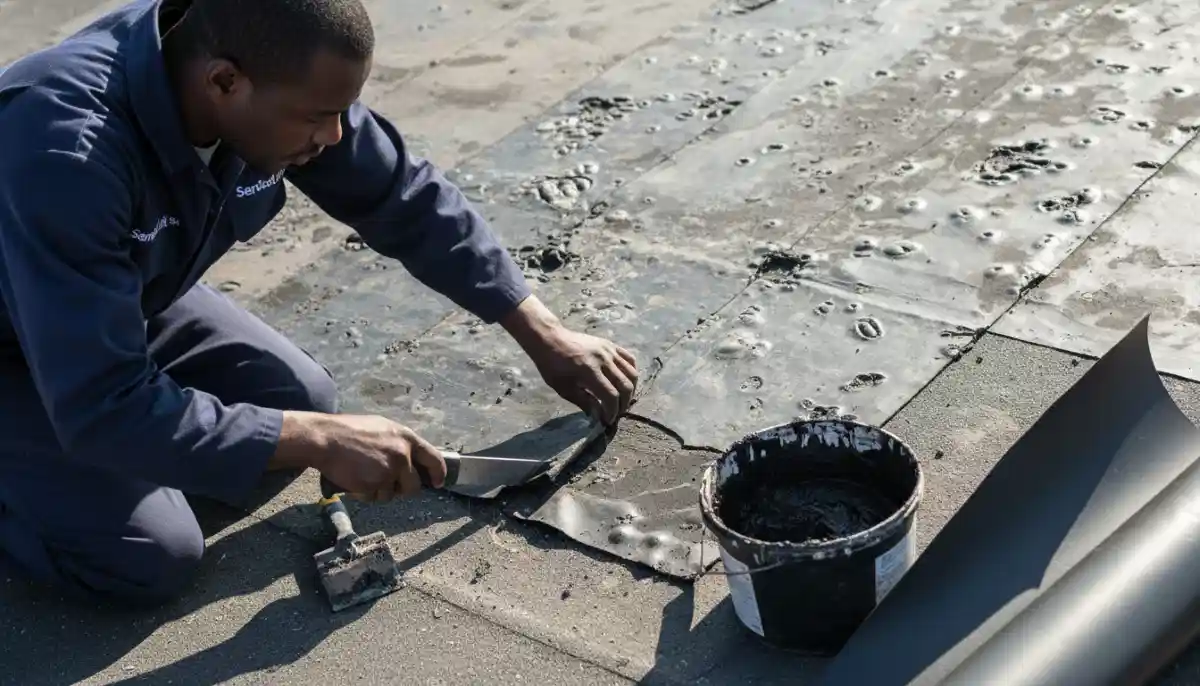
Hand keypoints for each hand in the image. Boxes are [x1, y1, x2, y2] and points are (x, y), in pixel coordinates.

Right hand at [273, 411, 446, 500]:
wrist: (326, 439)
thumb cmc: (349, 431)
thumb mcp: (382, 428)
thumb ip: (399, 444)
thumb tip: (411, 459)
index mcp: (406, 437)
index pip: (434, 458)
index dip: (438, 473)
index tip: (438, 482)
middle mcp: (403, 454)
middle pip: (414, 485)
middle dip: (401, 489)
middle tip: (385, 482)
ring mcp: (390, 470)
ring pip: (392, 494)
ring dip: (379, 490)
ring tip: (363, 474)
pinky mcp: (375, 484)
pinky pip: (375, 497)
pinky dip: (366, 494)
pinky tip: (356, 480)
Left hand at [501, 296, 638, 424]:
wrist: (550, 339)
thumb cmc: (552, 366)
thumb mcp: (564, 388)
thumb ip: (584, 402)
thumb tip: (599, 416)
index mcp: (589, 371)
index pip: (611, 396)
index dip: (612, 412)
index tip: (607, 421)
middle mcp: (603, 359)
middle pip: (625, 386)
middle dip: (623, 404)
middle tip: (615, 413)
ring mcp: (609, 350)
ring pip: (632, 373)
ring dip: (630, 390)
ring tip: (621, 400)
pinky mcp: (611, 345)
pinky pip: (630, 360)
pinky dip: (631, 373)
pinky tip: (625, 382)